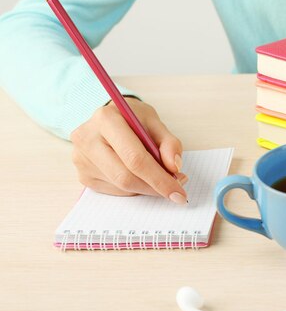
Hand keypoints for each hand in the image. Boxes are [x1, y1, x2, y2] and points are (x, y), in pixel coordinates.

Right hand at [70, 98, 188, 203]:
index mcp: (106, 119)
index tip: (178, 192)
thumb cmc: (134, 119)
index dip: (159, 178)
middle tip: (176, 189)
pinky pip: (115, 190)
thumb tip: (175, 167)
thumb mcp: (155, 122)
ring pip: (121, 187)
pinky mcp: (83, 175)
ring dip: (147, 187)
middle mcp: (87, 139)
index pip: (134, 157)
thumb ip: (169, 143)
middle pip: (125, 177)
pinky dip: (135, 188)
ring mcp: (81, 159)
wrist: (110, 118)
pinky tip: (141, 175)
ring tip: (161, 176)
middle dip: (155, 187)